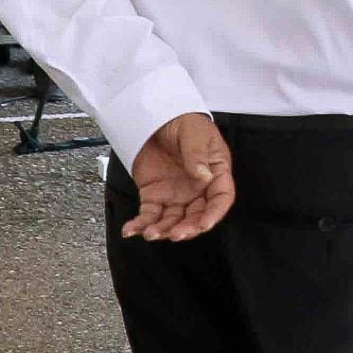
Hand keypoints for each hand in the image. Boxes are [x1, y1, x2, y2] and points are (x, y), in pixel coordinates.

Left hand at [123, 112, 234, 240]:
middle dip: (187, 228)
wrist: (158, 117)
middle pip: (196, 215)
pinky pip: (149, 214)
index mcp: (215, 173)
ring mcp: (176, 194)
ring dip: (163, 230)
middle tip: (175, 234)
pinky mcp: (155, 195)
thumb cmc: (185, 123)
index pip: (220, 199)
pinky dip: (140, 224)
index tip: (203, 224)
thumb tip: (203, 177)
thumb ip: (198, 156)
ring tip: (150, 233)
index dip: (214, 214)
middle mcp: (197, 189)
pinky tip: (132, 230)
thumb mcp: (195, 135)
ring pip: (172, 220)